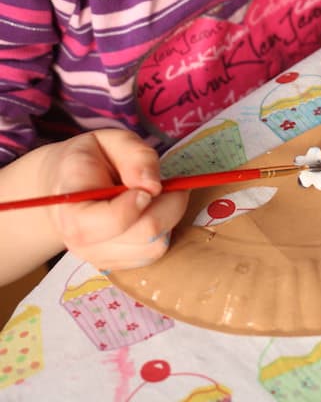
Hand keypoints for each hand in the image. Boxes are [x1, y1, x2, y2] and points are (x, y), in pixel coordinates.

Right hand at [41, 130, 188, 270]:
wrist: (64, 185)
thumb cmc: (89, 159)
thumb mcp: (111, 140)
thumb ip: (136, 155)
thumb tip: (154, 185)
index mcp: (72, 207)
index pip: (113, 220)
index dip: (140, 201)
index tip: (149, 184)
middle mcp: (82, 241)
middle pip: (144, 236)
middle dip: (169, 205)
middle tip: (171, 184)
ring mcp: (98, 258)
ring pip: (154, 248)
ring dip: (168, 218)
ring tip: (157, 197)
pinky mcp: (116, 265)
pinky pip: (153, 254)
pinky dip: (163, 231)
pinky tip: (151, 212)